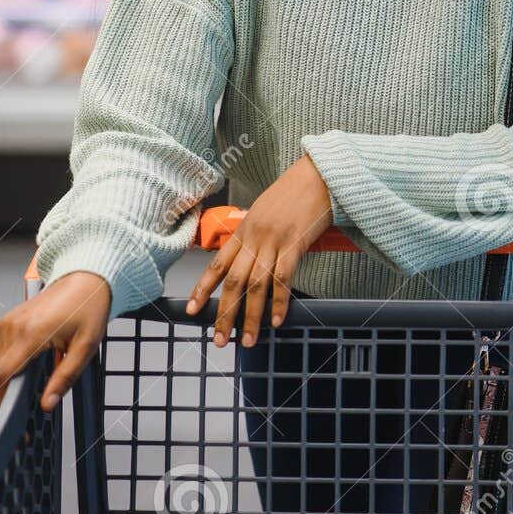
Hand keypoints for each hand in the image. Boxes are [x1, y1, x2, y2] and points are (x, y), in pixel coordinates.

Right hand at [0, 271, 111, 411]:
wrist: (86, 279)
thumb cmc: (89, 308)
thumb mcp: (86, 347)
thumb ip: (65, 377)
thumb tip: (47, 403)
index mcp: (31, 333)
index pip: (3, 374)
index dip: (3, 400)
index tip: (13, 417)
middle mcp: (13, 326)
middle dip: (7, 393)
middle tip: (25, 408)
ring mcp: (8, 322)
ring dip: (8, 378)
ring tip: (29, 388)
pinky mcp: (7, 320)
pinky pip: (0, 350)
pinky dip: (9, 364)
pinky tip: (28, 368)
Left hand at [186, 154, 332, 347]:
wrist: (320, 174)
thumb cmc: (296, 191)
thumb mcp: (267, 210)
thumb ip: (257, 234)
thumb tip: (253, 256)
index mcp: (245, 229)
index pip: (217, 264)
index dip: (203, 289)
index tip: (193, 310)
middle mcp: (255, 237)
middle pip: (233, 282)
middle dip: (224, 314)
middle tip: (219, 339)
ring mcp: (274, 240)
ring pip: (255, 285)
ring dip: (250, 316)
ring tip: (247, 339)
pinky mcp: (295, 243)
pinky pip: (283, 278)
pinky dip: (279, 302)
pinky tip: (278, 320)